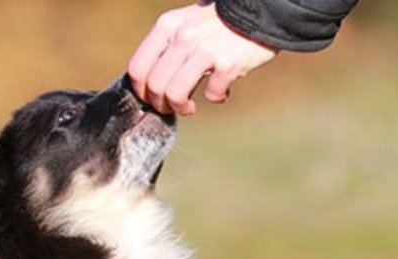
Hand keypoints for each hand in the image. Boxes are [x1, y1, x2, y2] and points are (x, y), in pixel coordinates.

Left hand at [127, 1, 278, 115]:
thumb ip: (167, 46)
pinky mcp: (228, 63)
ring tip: (189, 108)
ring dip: (181, 108)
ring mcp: (205, 50)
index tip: (152, 99)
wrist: (260, 10)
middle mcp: (182, 37)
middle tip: (172, 107)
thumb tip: (148, 82)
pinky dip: (217, 98)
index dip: (141, 91)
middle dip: (161, 105)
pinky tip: (222, 92)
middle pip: (155, 86)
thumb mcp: (185, 23)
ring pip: (175, 94)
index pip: (137, 68)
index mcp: (167, 26)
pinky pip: (212, 94)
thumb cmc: (219, 24)